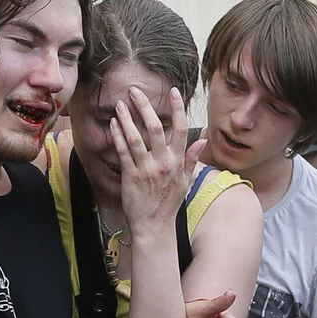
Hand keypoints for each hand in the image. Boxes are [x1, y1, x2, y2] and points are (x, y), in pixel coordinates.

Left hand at [108, 86, 205, 237]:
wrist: (154, 226)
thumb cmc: (169, 204)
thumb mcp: (185, 181)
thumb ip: (191, 159)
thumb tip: (202, 140)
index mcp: (178, 161)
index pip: (180, 129)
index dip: (177, 108)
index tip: (174, 91)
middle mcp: (163, 162)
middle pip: (155, 127)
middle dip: (145, 106)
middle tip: (135, 91)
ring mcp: (147, 169)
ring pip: (136, 137)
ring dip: (127, 118)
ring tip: (121, 104)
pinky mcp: (131, 176)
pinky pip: (124, 151)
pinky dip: (118, 135)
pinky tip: (114, 123)